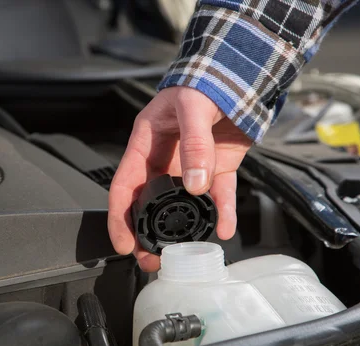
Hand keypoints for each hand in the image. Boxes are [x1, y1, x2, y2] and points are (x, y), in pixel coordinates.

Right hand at [108, 86, 252, 271]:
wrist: (240, 73)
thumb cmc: (205, 81)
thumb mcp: (193, 107)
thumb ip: (194, 145)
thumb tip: (194, 186)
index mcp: (145, 143)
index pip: (123, 185)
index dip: (119, 217)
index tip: (123, 243)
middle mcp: (165, 160)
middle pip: (148, 204)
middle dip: (147, 234)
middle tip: (151, 259)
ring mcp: (191, 167)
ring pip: (182, 206)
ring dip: (182, 231)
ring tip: (182, 253)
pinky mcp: (217, 169)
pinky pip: (218, 196)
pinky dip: (221, 213)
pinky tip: (223, 228)